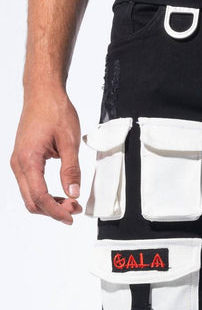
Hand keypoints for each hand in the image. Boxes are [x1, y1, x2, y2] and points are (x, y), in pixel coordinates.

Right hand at [10, 89, 82, 223]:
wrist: (43, 93)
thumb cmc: (54, 111)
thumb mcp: (69, 141)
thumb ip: (71, 169)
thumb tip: (73, 192)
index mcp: (28, 159)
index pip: (39, 196)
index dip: (56, 210)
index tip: (71, 217)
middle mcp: (19, 163)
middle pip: (32, 200)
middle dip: (53, 210)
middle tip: (75, 209)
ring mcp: (19, 161)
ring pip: (30, 195)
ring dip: (49, 203)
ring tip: (71, 202)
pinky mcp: (24, 159)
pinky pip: (31, 184)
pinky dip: (45, 194)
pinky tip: (61, 193)